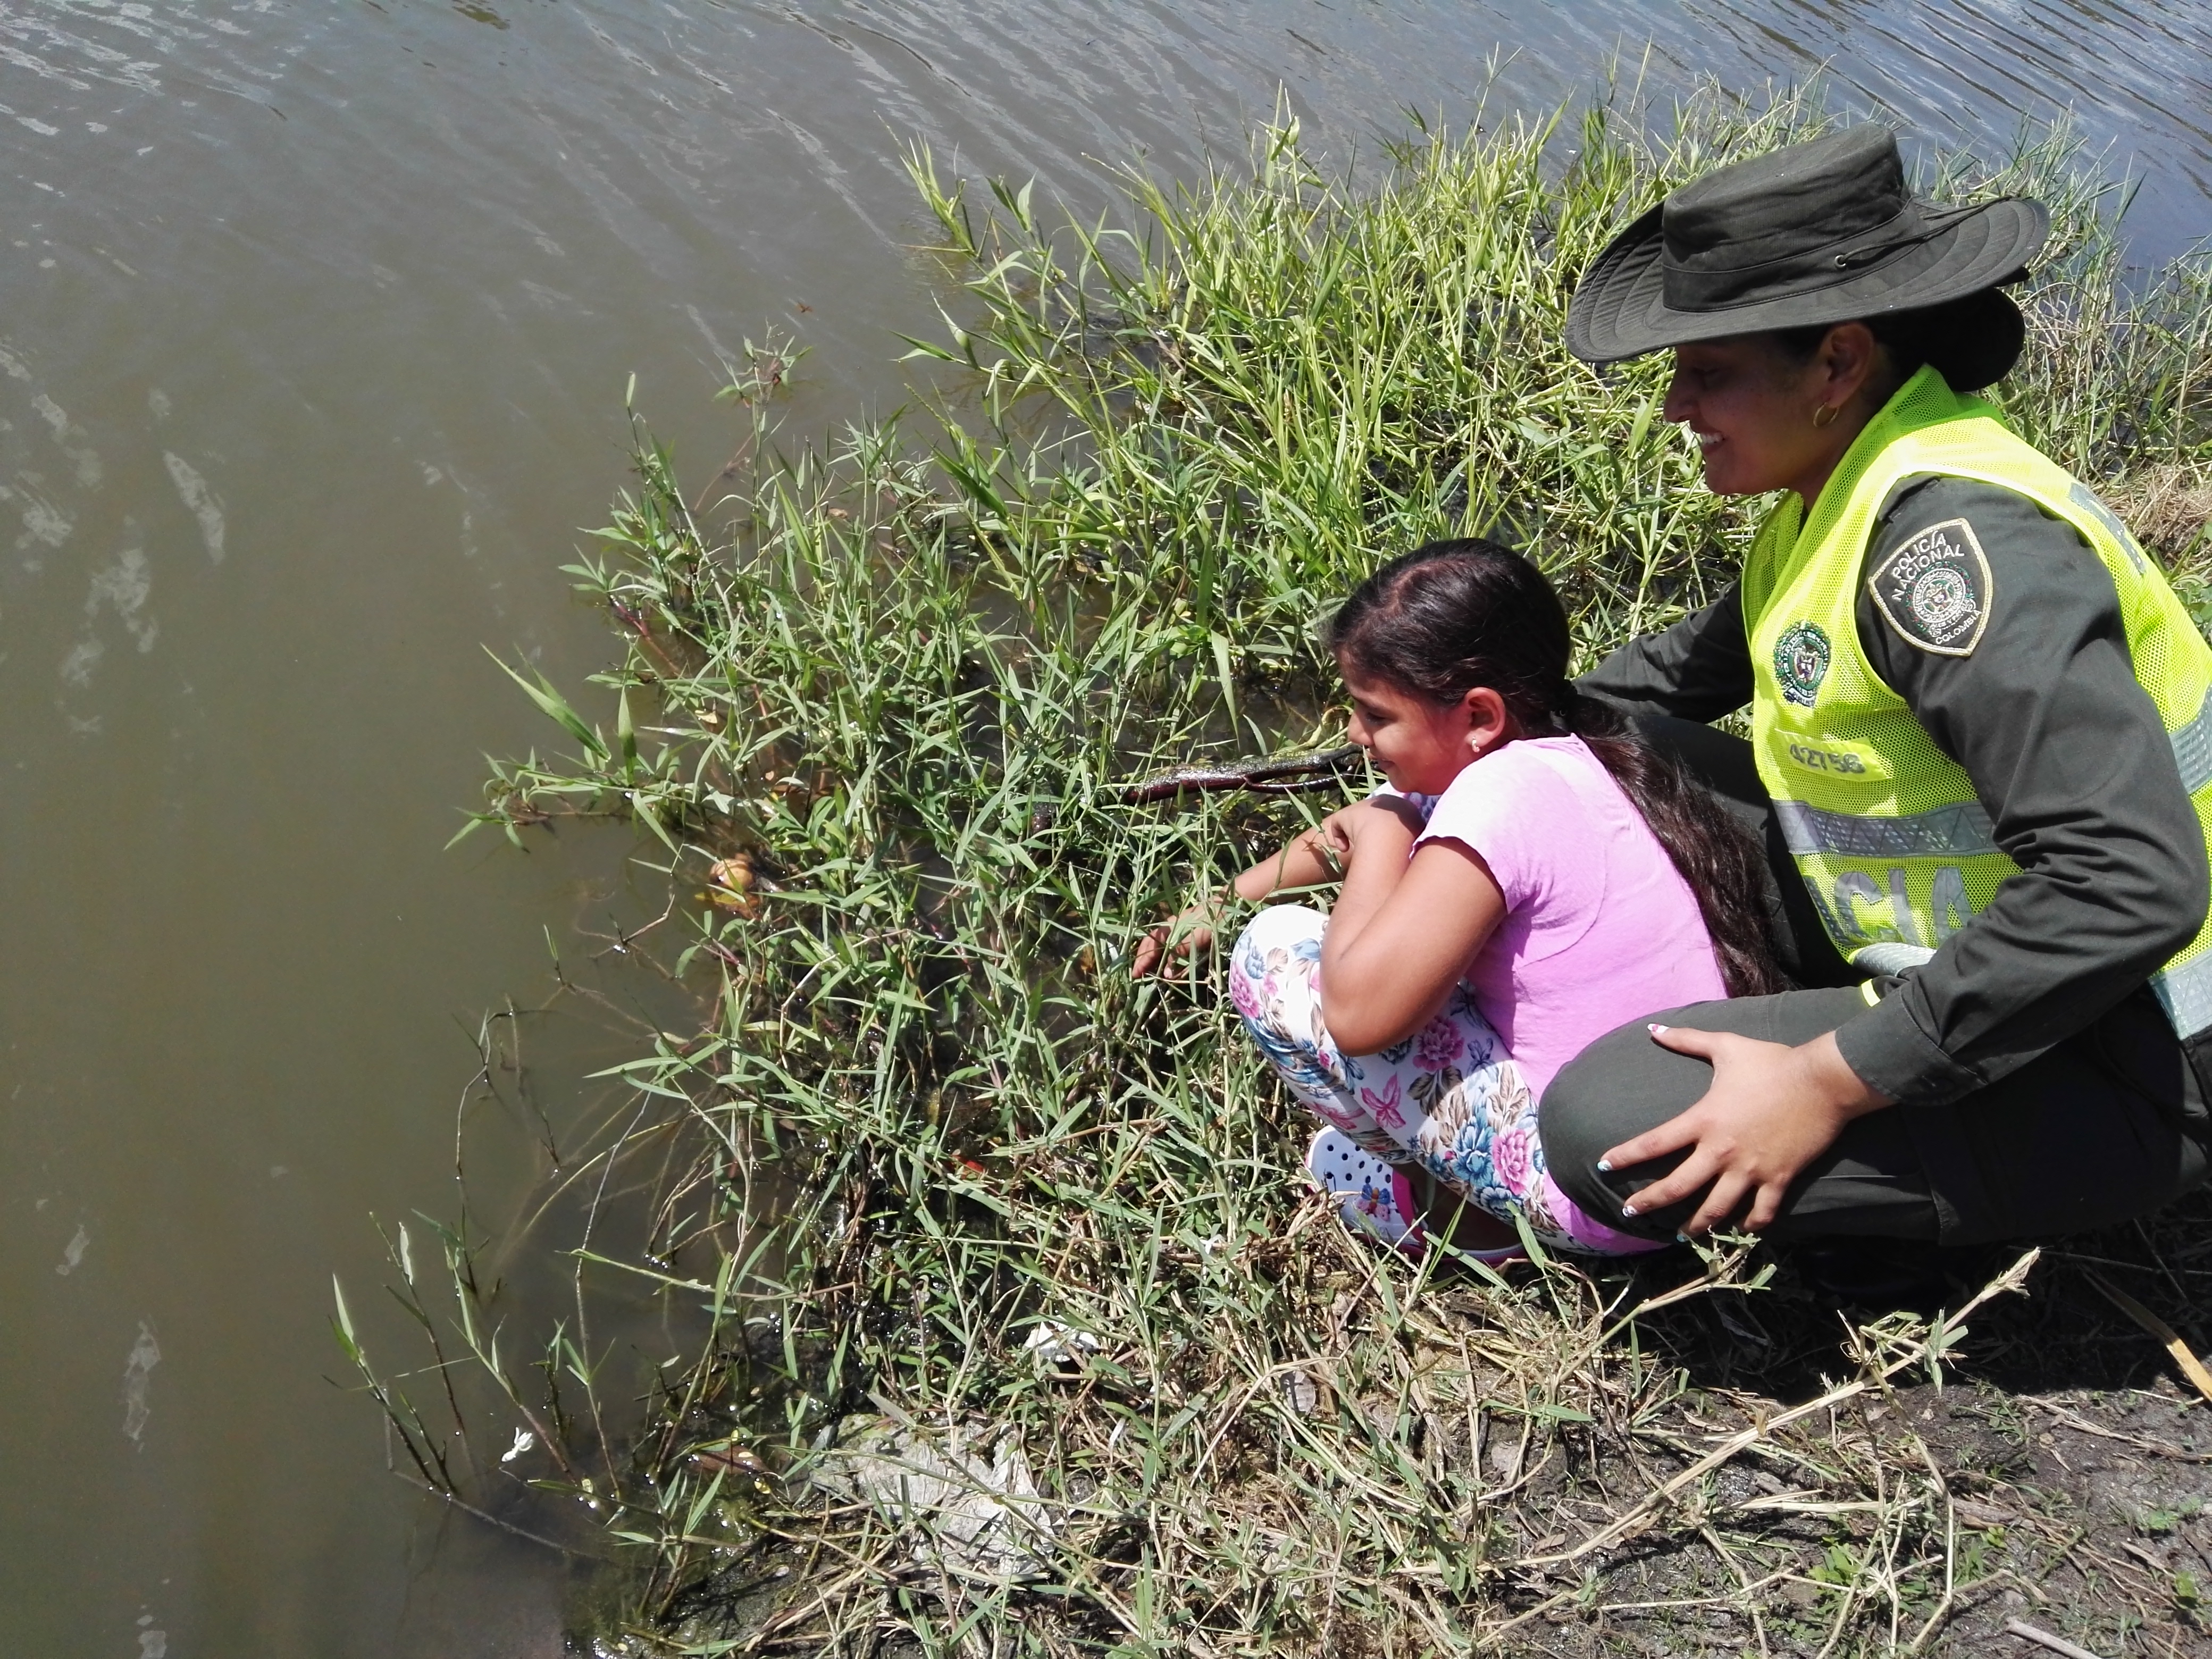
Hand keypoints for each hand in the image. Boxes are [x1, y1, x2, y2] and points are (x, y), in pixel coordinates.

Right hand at [1130, 898, 1224, 978]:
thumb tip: (1166, 974)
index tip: (1134, 974)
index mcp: (1165, 929)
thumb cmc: (1204, 924)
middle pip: (1153, 947)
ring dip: (1156, 961)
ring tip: (1149, 973)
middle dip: (1145, 960)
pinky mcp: (1191, 938)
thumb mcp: (1186, 942)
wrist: (1224, 911)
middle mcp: (1170, 930)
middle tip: (1138, 975)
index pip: (1148, 947)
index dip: (1141, 961)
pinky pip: (1175, 951)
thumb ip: (1175, 957)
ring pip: (1163, 949)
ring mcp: (1180, 933)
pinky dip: (1169, 960)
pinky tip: (1168, 967)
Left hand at [1600, 1026, 1891, 1236]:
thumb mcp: (1726, 1046)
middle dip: (1650, 1202)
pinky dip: (1750, 1227)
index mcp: (1704, 1120)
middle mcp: (1722, 1151)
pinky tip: (1739, 1232)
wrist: (1823, 1080)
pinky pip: (1761, 1213)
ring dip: (1697, 1225)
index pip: (1654, 1143)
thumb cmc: (1773, 1062)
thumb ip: (1686, 1040)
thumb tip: (1653, 1028)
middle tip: (1630, 1213)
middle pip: (1678, 1187)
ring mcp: (1751, 1169)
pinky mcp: (1779, 1179)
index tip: (1603, 1167)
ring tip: (1682, 1236)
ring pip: (1717, 1209)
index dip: (1626, 1156)